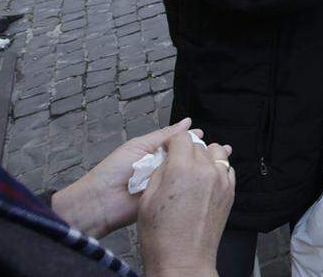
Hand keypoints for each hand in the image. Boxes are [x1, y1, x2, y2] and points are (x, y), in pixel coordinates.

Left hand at [52, 118, 203, 238]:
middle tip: (221, 150)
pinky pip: (179, 190)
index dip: (193, 141)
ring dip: (199, 170)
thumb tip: (188, 122)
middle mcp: (162, 168)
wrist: (101, 201)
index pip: (179, 145)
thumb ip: (164, 136)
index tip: (207, 137)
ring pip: (185, 174)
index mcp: (155, 153)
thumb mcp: (140, 146)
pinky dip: (190, 186)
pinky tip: (207, 180)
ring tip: (217, 164)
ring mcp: (165, 185)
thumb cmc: (115, 170)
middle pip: (185, 159)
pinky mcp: (165, 200)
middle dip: (201, 155)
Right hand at [138, 131, 234, 276]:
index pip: (181, 137)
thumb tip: (167, 159)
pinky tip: (206, 179)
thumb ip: (159, 171)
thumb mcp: (148, 198)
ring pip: (217, 152)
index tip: (168, 149)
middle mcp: (205, 171)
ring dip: (205, 156)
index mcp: (181, 169)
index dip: (172, 142)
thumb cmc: (161, 236)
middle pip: (198, 145)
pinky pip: (227, 169)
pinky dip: (217, 169)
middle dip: (186, 150)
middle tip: (177, 164)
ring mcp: (221, 181)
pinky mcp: (230, 192)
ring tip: (194, 169)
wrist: (184, 261)